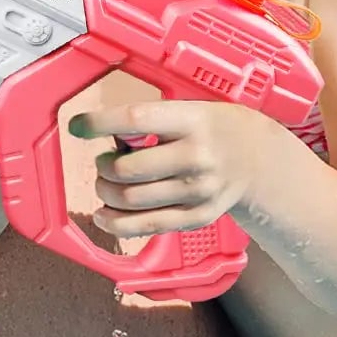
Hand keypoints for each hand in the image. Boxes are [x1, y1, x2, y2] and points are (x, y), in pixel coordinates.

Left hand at [70, 100, 268, 237]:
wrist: (258, 161)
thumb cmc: (213, 130)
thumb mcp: (190, 109)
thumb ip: (151, 120)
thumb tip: (103, 132)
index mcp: (193, 121)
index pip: (136, 119)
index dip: (99, 123)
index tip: (78, 125)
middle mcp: (196, 157)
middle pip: (126, 169)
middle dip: (102, 166)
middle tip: (102, 162)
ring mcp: (197, 191)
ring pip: (129, 199)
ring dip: (105, 191)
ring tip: (106, 183)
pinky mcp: (196, 217)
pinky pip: (145, 226)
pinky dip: (116, 223)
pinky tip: (104, 215)